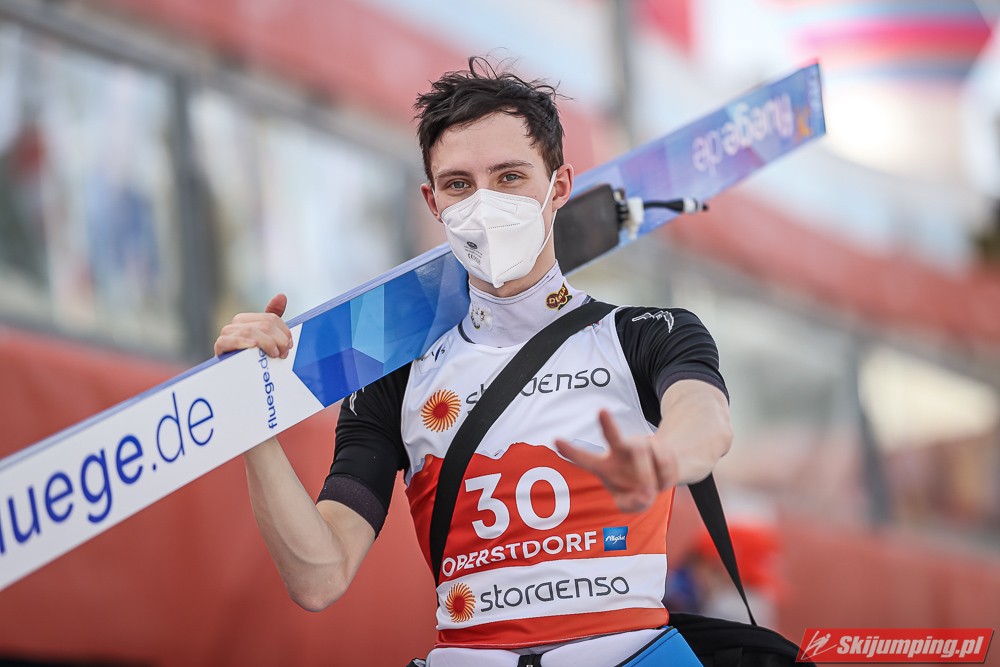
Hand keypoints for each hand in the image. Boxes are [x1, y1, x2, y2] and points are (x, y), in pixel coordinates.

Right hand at [214, 293, 292, 357]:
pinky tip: (253, 346)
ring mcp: (226, 335)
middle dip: (279, 339)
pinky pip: (228, 340)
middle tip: (284, 353)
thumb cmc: (252, 358)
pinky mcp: (219, 347)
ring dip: (267, 343)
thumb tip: (282, 296)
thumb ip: (273, 318)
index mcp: (247, 320)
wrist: (235, 378)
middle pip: (264, 325)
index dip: (284, 331)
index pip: (271, 318)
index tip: (290, 345)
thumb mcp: (266, 339)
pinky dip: (242, 342)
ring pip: (250, 331)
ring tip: (274, 354)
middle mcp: (236, 324)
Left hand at [555, 409, 678, 512]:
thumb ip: (630, 505)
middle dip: (607, 424)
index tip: (555, 440)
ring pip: (641, 450)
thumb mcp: (630, 505)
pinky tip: (663, 480)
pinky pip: (663, 458)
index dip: (570, 451)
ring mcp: (639, 445)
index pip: (584, 458)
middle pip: (613, 436)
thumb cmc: (637, 491)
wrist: (662, 479)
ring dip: (647, 473)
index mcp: (604, 467)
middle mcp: (619, 451)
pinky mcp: (658, 444)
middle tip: (602, 410)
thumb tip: (643, 494)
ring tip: (652, 489)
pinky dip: (664, 477)